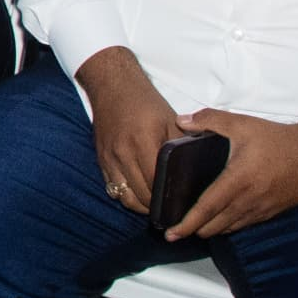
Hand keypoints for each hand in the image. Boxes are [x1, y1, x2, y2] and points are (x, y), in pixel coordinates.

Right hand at [77, 48, 188, 220]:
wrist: (112, 86)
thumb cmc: (145, 101)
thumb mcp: (170, 120)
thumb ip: (182, 146)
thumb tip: (197, 170)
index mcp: (143, 140)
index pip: (156, 182)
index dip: (169, 198)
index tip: (182, 205)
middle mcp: (123, 152)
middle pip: (141, 194)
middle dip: (158, 206)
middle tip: (174, 211)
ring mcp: (109, 158)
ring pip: (125, 197)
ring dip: (141, 205)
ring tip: (157, 206)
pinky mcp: (101, 160)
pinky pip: (113, 189)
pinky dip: (127, 196)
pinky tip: (140, 195)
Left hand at [169, 108, 297, 239]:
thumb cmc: (280, 140)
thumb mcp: (243, 124)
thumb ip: (209, 120)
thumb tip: (181, 121)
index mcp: (238, 180)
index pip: (207, 207)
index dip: (187, 222)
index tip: (171, 232)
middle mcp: (249, 200)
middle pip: (215, 225)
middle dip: (194, 229)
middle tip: (176, 229)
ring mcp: (261, 209)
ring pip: (229, 228)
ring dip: (211, 229)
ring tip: (194, 226)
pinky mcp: (270, 212)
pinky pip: (244, 225)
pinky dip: (228, 225)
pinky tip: (220, 220)